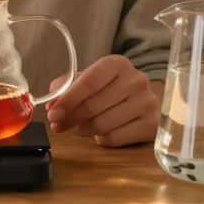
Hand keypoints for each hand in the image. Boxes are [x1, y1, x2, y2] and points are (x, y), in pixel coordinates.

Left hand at [45, 55, 162, 147]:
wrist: (142, 100)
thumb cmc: (110, 89)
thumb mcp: (90, 80)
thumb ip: (67, 87)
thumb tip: (51, 105)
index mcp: (118, 64)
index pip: (89, 82)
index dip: (68, 99)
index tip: (52, 113)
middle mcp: (136, 80)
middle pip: (93, 106)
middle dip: (70, 118)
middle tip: (58, 125)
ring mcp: (147, 103)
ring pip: (102, 124)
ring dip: (84, 129)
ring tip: (80, 128)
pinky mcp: (152, 125)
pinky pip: (114, 138)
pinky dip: (101, 139)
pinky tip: (101, 133)